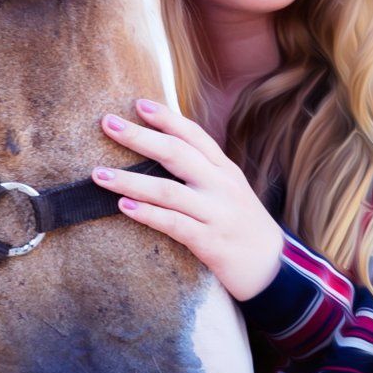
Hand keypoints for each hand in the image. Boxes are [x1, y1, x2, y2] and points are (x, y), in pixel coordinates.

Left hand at [94, 97, 285, 301]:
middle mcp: (222, 186)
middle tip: (107, 123)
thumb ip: (203, 171)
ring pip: (168, 190)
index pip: (194, 135)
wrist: (274, 268)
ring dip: (130, 180)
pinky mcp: (210, 242)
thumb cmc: (242, 226)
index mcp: (225, 170)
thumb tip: (163, 150)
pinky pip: (174, 224)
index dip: (166, 118)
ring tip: (99, 174)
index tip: (138, 103)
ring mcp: (217, 213)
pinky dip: (147, 214)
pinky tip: (123, 207)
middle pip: (177, 154)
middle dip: (140, 137)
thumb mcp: (229, 191)